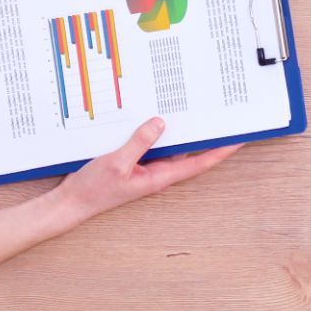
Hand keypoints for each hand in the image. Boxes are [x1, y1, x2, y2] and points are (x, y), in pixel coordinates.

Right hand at [56, 119, 240, 220]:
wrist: (71, 202)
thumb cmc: (93, 189)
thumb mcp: (116, 162)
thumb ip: (139, 143)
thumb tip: (160, 123)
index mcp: (159, 177)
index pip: (199, 163)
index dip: (220, 151)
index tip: (239, 139)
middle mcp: (157, 172)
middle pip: (189, 152)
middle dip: (205, 136)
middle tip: (222, 115)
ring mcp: (145, 167)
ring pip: (169, 145)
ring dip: (180, 130)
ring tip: (195, 108)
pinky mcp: (133, 161)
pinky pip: (151, 144)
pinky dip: (156, 131)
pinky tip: (156, 116)